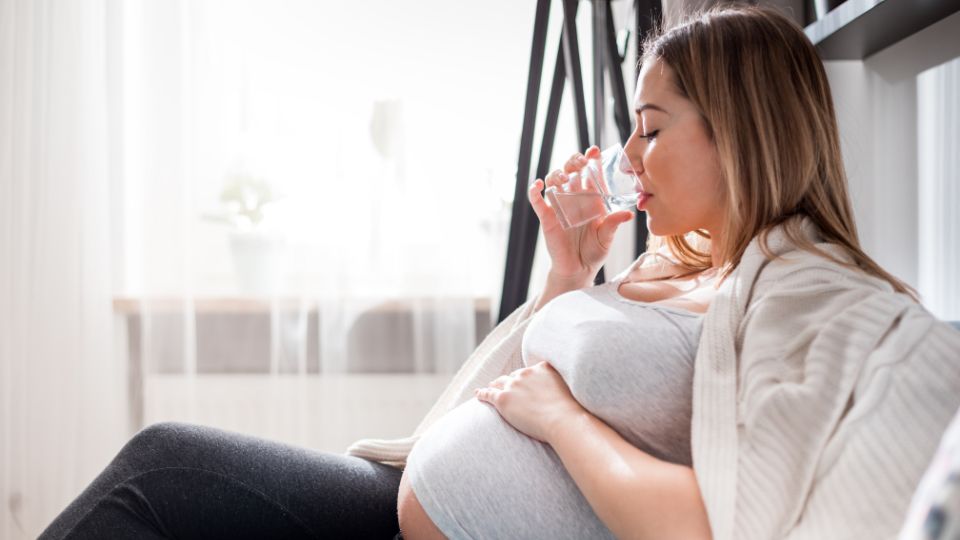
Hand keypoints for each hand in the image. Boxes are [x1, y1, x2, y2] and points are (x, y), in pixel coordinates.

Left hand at [474, 361, 587, 443]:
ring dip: (495, 386)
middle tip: (507, 388)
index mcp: (543, 367)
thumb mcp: (572, 390)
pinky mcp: (503, 399)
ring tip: (491, 389)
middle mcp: (526, 373)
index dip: (526, 378)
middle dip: (510, 382)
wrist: (563, 421)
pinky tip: (478, 394)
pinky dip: (482, 393)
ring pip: (499, 383)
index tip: (526, 382)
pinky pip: (489, 394)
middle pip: (514, 376)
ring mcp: (513, 385)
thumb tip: (568, 392)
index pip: (530, 371)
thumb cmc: (572, 412)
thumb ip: (564, 385)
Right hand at [528, 146, 633, 282]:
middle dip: (574, 162)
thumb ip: (614, 223)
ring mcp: (559, 206)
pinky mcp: (546, 217)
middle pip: (570, 171)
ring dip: (557, 174)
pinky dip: (534, 191)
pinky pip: (537, 200)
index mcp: (591, 199)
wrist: (578, 270)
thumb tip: (629, 214)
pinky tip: (539, 185)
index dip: (591, 159)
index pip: (591, 173)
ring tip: (565, 179)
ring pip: (554, 181)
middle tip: (580, 162)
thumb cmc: (594, 252)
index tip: (594, 150)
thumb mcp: (607, 237)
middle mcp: (574, 198)